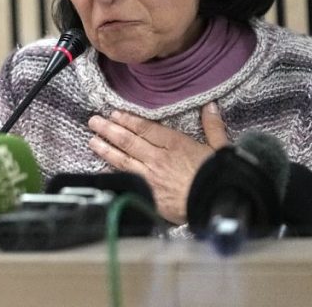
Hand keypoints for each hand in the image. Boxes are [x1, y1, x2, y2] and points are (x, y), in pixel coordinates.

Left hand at [87, 102, 229, 224]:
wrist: (216, 205)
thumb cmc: (219, 177)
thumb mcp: (220, 149)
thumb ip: (213, 126)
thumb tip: (210, 106)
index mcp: (174, 144)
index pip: (145, 128)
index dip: (127, 120)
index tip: (113, 113)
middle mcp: (158, 158)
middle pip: (128, 141)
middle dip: (109, 129)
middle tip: (93, 121)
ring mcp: (150, 177)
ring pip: (122, 160)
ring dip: (105, 149)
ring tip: (91, 141)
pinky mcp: (148, 194)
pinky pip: (126, 181)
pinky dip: (112, 174)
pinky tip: (101, 169)